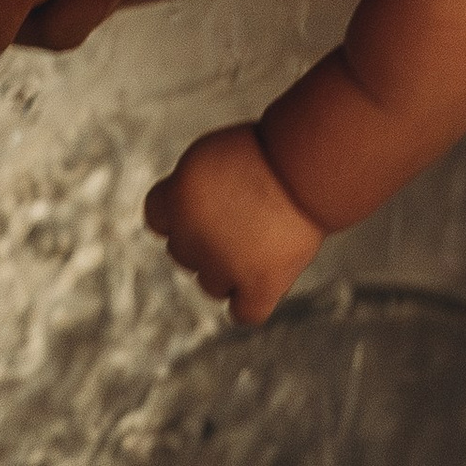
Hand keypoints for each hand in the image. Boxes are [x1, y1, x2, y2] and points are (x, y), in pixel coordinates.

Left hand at [144, 122, 323, 327]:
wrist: (308, 164)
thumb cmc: (267, 152)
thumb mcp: (210, 156)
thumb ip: (187, 190)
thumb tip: (178, 221)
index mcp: (176, 196)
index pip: (157, 217)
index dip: (183, 209)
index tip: (211, 199)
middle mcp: (192, 235)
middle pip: (183, 253)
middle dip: (207, 237)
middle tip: (246, 214)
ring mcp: (224, 265)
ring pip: (211, 284)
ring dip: (230, 269)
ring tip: (263, 238)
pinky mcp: (259, 285)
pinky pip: (244, 312)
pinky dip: (251, 302)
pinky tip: (262, 283)